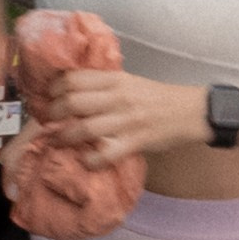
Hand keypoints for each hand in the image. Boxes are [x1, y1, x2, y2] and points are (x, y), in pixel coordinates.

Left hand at [38, 66, 204, 164]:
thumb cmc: (157, 97)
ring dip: (64, 137)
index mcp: (115, 79)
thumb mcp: (130, 82)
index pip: (74, 79)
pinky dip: (90, 160)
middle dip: (53, 114)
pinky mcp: (136, 141)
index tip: (49, 97)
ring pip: (83, 128)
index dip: (54, 89)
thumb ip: (104, 85)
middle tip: (49, 121)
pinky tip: (85, 160)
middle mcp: (118, 97)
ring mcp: (126, 120)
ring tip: (57, 141)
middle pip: (72, 102)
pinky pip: (105, 154)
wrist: (190, 111)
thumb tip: (72, 92)